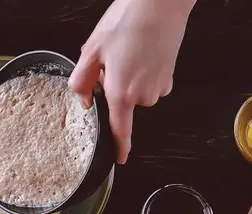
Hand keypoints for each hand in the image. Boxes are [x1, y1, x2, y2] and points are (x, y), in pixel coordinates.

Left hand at [69, 0, 194, 163]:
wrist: (161, 4)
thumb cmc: (127, 22)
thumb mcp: (92, 50)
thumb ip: (81, 82)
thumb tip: (84, 100)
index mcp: (121, 93)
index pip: (120, 131)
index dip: (119, 148)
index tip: (119, 158)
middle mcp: (143, 96)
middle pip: (123, 104)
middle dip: (113, 87)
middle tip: (109, 60)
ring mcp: (159, 88)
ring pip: (136, 92)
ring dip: (127, 78)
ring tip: (126, 51)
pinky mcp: (169, 77)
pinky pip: (150, 83)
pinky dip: (142, 72)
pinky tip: (140, 51)